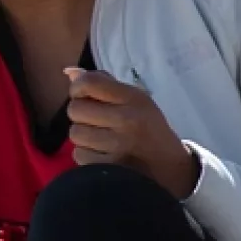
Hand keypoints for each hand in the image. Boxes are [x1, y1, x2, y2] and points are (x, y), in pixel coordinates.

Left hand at [65, 68, 200, 196]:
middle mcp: (127, 119)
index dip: (78, 88)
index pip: (88, 83)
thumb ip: (104, 84)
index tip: (85, 95)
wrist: (171, 167)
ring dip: (83, 136)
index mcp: (134, 98)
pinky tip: (102, 154)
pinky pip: (79, 155)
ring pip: (75, 133)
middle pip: (75, 109)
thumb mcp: (136, 100)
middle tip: (95, 120)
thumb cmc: (148, 128)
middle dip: (80, 114)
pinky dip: (86, 155)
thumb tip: (69, 72)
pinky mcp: (111, 167)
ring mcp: (119, 145)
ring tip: (100, 138)